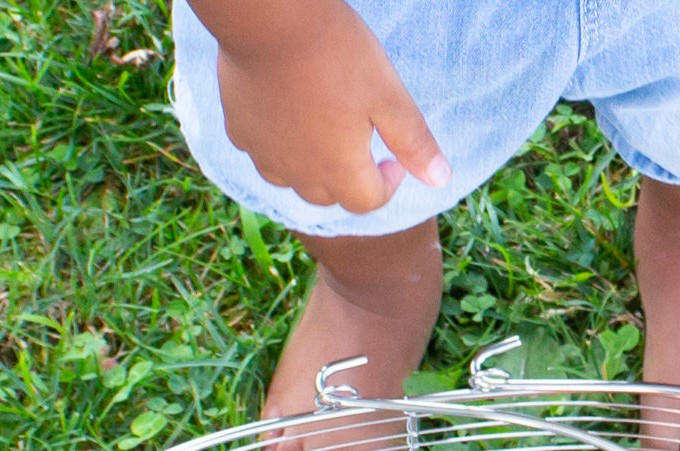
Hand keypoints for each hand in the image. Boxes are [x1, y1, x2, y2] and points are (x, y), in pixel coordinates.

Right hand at [195, 0, 449, 213]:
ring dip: (311, 170)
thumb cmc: (338, 54)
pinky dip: (277, 146)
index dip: (388, 184)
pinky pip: (260, 152)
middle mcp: (299, 173)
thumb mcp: (389, 96)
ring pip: (290, 181)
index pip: (368, 202)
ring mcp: (264, 154)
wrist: (272, 20)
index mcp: (340, 170)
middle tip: (362, 143)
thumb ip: (414, 142)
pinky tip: (286, 118)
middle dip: (350, 181)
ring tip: (324, 136)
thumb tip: (440, 180)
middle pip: (329, 197)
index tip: (394, 158)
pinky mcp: (238, 130)